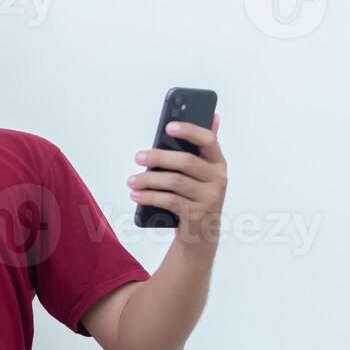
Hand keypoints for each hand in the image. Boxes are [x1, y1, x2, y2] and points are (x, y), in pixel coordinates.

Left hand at [128, 113, 227, 247]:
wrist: (201, 233)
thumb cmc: (195, 195)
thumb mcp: (201, 173)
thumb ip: (201, 148)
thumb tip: (213, 116)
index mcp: (218, 162)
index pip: (208, 140)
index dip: (190, 131)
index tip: (168, 126)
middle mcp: (218, 179)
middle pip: (186, 162)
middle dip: (159, 157)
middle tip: (138, 156)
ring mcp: (210, 197)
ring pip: (175, 182)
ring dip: (149, 180)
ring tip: (131, 181)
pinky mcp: (197, 214)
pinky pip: (169, 201)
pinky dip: (149, 197)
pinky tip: (136, 195)